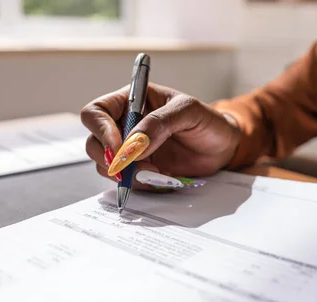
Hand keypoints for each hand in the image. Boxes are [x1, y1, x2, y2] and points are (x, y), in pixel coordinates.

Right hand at [80, 83, 240, 189]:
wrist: (223, 147)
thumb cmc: (208, 121)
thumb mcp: (188, 112)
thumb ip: (158, 124)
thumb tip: (132, 145)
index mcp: (131, 101)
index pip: (96, 112)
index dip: (101, 131)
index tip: (119, 149)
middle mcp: (124, 125)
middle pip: (93, 143)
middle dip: (111, 160)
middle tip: (135, 168)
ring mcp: (129, 150)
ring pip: (107, 167)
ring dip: (128, 175)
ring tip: (157, 172)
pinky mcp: (139, 170)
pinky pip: (126, 182)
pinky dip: (139, 185)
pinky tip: (161, 178)